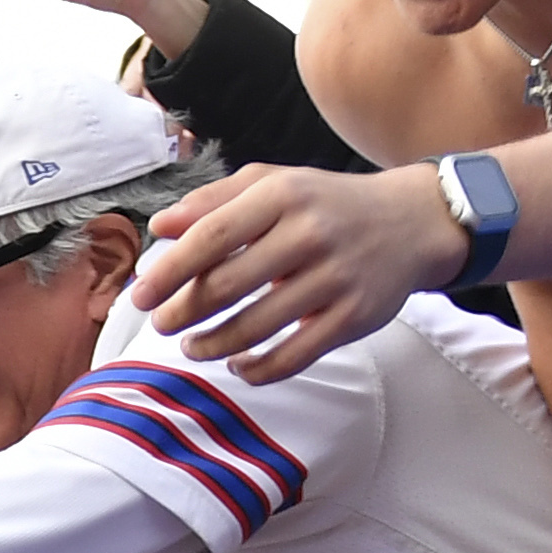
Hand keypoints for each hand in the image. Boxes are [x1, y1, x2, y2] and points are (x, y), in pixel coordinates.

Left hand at [127, 161, 464, 379]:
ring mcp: (335, 278)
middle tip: (163, 323)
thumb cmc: (326, 204)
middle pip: (226, 286)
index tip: (140, 294)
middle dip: (183, 312)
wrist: (411, 223)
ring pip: (254, 328)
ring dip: (211, 344)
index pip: (211, 236)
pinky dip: (255, 369)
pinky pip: (291, 357)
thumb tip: (160, 227)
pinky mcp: (352, 318)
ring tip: (192, 345)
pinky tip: (237, 364)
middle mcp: (310, 234)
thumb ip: (214, 201)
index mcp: (283, 195)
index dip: (169, 271)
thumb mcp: (274, 184)